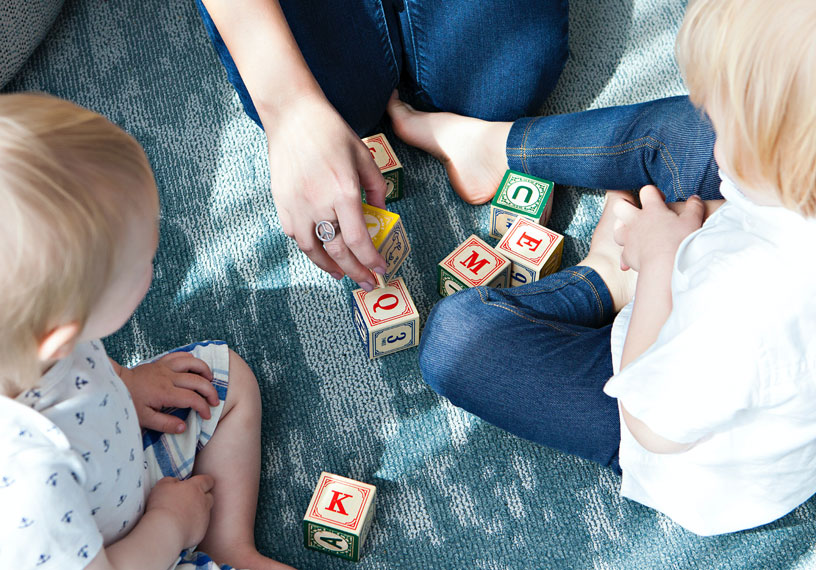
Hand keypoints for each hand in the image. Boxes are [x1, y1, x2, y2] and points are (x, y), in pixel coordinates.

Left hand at [118, 352, 218, 432]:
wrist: (116, 384)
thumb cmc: (129, 403)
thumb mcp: (144, 419)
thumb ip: (165, 424)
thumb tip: (184, 427)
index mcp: (165, 393)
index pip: (192, 399)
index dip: (203, 407)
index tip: (207, 415)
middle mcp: (168, 377)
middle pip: (198, 380)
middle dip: (210, 391)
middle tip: (215, 401)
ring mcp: (165, 367)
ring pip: (193, 363)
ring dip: (205, 370)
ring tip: (210, 380)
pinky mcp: (162, 362)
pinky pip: (181, 355)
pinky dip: (192, 359)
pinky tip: (196, 367)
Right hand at [145, 475, 214, 548]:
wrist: (166, 530)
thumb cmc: (163, 505)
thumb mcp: (163, 485)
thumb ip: (171, 481)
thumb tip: (175, 482)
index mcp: (196, 487)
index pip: (207, 480)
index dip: (204, 482)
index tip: (200, 484)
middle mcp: (204, 502)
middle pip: (209, 497)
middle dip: (202, 498)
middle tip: (189, 501)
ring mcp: (204, 517)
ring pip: (205, 513)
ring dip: (197, 513)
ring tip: (182, 517)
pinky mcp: (201, 532)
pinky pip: (200, 527)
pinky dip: (193, 527)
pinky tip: (181, 529)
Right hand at [264, 93, 387, 289]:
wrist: (292, 116)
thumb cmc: (331, 132)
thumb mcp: (364, 156)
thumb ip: (377, 189)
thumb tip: (381, 215)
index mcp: (343, 192)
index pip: (359, 240)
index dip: (371, 260)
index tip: (381, 270)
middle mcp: (319, 204)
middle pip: (338, 251)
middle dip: (356, 272)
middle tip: (367, 283)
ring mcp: (297, 206)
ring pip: (313, 251)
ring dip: (330, 267)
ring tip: (343, 273)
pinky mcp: (282, 204)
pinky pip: (296, 236)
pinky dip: (310, 249)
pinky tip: (321, 252)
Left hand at [613, 185, 704, 271]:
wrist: (665, 266)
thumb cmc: (680, 241)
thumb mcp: (692, 221)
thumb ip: (694, 207)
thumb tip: (694, 198)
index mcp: (652, 210)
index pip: (646, 191)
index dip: (653, 192)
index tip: (661, 200)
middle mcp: (636, 221)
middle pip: (620, 205)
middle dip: (626, 205)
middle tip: (637, 211)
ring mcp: (629, 238)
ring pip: (617, 228)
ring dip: (622, 229)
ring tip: (633, 232)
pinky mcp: (627, 255)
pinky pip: (622, 253)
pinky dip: (627, 255)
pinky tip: (633, 259)